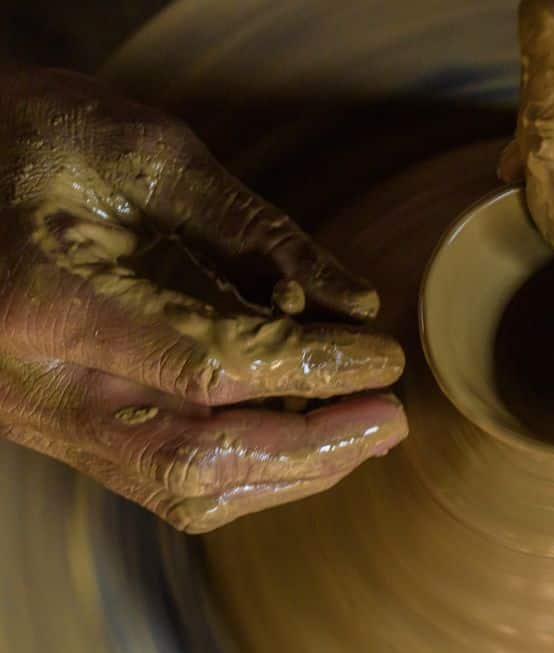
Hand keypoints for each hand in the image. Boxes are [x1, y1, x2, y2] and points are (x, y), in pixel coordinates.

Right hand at [0, 67, 407, 532]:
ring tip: (364, 436)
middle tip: (391, 418)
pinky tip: (303, 446)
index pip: (213, 362)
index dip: (314, 368)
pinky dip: (247, 473)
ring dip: (291, 471)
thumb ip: (255, 230)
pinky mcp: (57, 428)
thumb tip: (356, 305)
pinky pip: (161, 481)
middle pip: (201, 454)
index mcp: (50, 299)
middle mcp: (37, 382)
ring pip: (184, 486)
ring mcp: (41, 417)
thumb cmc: (37, 140)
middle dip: (315, 445)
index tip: (386, 360)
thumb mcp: (146, 153)